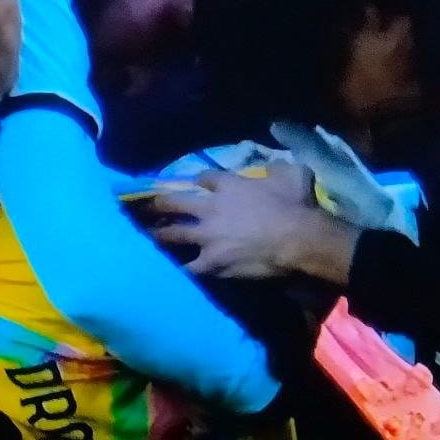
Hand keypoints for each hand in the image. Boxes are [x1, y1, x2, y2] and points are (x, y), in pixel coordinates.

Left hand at [144, 163, 319, 278]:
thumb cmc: (297, 206)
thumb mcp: (292, 174)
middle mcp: (209, 209)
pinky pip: (187, 267)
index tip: (196, 183)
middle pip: (172, 203)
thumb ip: (275, 169)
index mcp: (228, 185)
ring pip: (171, 235)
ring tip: (143, 236)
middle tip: (141, 206)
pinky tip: (165, 271)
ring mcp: (206, 237)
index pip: (203, 177)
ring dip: (156, 234)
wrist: (298, 240)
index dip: (198, 180)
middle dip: (156, 204)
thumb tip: (271, 168)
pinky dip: (176, 269)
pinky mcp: (210, 262)